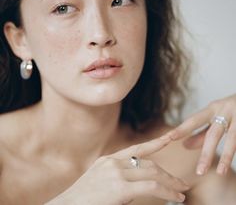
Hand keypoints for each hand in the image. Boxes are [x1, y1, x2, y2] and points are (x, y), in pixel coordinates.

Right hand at [45, 136, 188, 204]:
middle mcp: (113, 163)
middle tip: (180, 182)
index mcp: (108, 160)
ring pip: (152, 173)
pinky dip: (167, 192)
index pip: (137, 149)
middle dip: (167, 173)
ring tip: (182, 190)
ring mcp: (116, 173)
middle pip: (148, 163)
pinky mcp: (120, 188)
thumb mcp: (99, 182)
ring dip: (170, 182)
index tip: (169, 138)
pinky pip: (151, 187)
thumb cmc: (82, 201)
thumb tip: (136, 186)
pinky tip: (176, 198)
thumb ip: (117, 179)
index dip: (155, 143)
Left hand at [166, 94, 235, 175]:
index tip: (169, 137)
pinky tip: (228, 165)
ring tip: (220, 173)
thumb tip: (184, 146)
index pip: (194, 120)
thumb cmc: (230, 109)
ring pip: (232, 140)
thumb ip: (201, 131)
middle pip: (213, 134)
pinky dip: (235, 152)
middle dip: (206, 153)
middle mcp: (225, 111)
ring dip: (226, 157)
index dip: (182, 129)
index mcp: (212, 108)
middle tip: (198, 171)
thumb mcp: (214, 116)